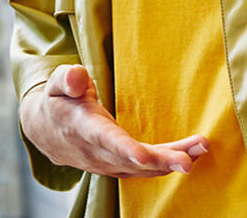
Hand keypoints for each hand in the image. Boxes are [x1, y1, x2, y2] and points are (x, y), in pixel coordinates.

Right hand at [20, 65, 208, 178]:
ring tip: (201, 147)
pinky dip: (168, 162)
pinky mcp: (118, 166)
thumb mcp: (56, 83)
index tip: (144, 156)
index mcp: (82, 128)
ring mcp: (108, 163)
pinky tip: (191, 153)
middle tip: (189, 161)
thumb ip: (67, 78)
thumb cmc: (57, 100)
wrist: (45, 130)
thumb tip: (77, 76)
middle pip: (132, 161)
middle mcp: (97, 152)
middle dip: (162, 161)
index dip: (124, 150)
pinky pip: (145, 168)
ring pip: (143, 168)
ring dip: (173, 160)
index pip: (105, 140)